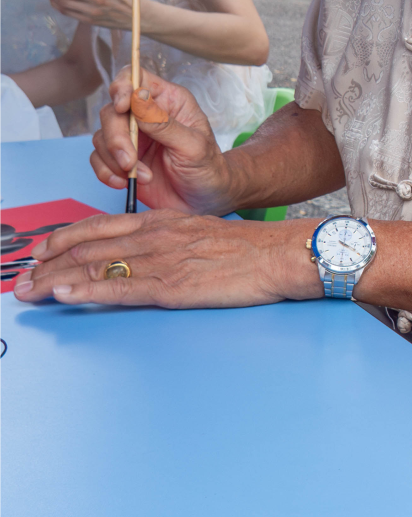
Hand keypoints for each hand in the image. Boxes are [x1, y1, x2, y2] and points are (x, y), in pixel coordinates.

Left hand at [11, 208, 319, 308]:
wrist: (280, 254)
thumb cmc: (250, 249)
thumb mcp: (204, 235)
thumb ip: (172, 244)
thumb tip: (149, 259)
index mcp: (164, 222)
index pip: (101, 226)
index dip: (65, 239)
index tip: (41, 252)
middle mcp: (156, 236)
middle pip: (89, 247)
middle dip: (49, 263)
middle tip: (21, 279)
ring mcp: (162, 260)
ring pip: (96, 267)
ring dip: (55, 279)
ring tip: (28, 291)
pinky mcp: (172, 286)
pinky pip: (120, 288)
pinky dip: (87, 291)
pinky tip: (64, 294)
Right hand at [91, 68, 235, 213]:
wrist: (205, 200)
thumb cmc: (208, 168)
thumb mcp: (193, 145)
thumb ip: (164, 124)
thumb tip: (136, 97)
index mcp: (169, 101)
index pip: (136, 77)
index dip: (122, 86)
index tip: (122, 107)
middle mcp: (146, 114)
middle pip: (112, 110)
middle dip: (116, 138)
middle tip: (129, 162)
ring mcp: (132, 137)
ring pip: (101, 136)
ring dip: (114, 159)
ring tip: (141, 177)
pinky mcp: (121, 159)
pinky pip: (98, 158)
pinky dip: (106, 172)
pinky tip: (125, 183)